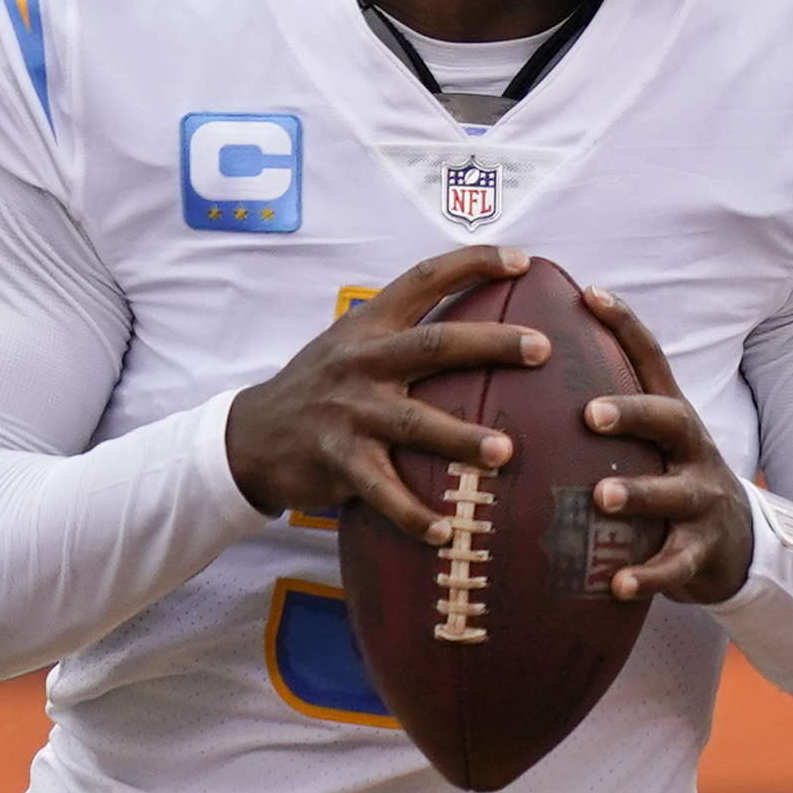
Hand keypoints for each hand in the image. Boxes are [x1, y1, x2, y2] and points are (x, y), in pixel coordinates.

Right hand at [224, 246, 545, 542]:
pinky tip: (447, 532)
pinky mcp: (339, 460)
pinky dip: (414, 514)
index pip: (425, 279)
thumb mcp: (352, 344)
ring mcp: (350, 412)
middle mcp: (363, 362)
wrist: (250, 436)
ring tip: (504, 453)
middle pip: (436, 344)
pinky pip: (383, 491)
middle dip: (492, 343)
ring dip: (461, 439)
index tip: (524, 261)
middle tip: (541, 348)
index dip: (474, 264)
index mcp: (371, 326)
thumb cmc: (322, 387)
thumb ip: (405, 334)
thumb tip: (484, 328)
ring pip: (415, 423)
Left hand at [580, 286, 753, 603]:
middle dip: (632, 412)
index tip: (589, 293)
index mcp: (671, 418)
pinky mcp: (704, 551)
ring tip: (601, 497)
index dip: (625, 325)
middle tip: (589, 413)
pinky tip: (619, 584)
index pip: (651, 360)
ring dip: (638, 493)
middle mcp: (692, 450)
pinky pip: (677, 564)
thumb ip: (603, 412)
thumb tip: (519, 374)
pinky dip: (649, 574)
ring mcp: (702, 500)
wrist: (736, 547)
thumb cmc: (668, 482)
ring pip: (673, 493)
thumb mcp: (647, 443)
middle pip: (670, 419)